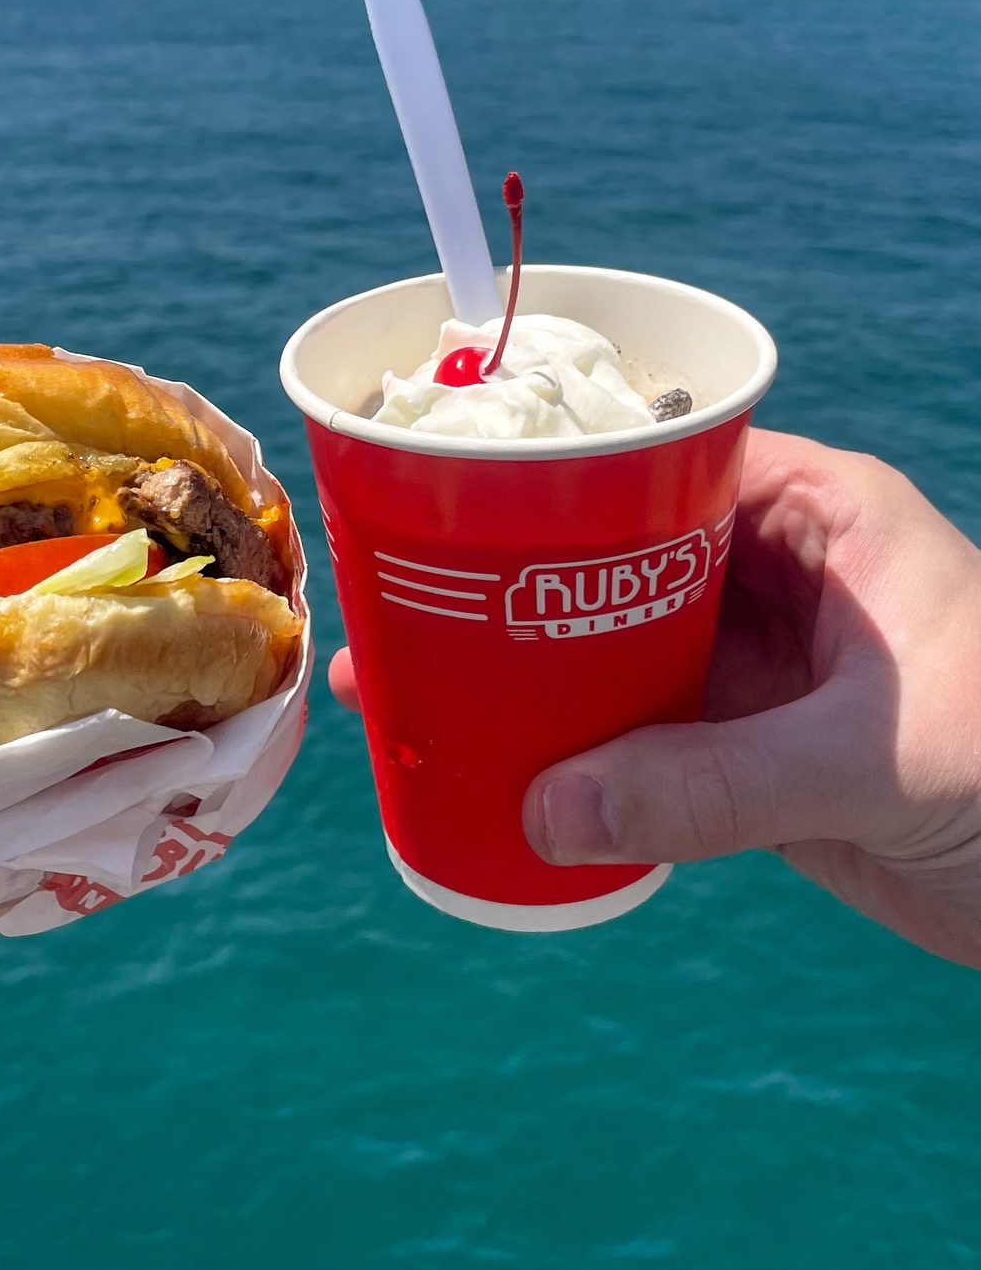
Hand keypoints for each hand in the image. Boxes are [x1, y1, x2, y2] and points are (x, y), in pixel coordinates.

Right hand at [329, 428, 980, 968]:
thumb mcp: (869, 763)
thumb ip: (712, 786)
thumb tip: (542, 811)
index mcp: (821, 517)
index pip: (666, 458)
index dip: (561, 468)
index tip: (452, 485)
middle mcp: (775, 576)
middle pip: (613, 552)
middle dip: (509, 577)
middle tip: (400, 593)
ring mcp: (755, 665)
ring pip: (607, 646)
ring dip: (520, 666)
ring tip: (406, 676)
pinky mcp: (743, 752)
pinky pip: (630, 735)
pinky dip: (563, 749)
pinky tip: (487, 760)